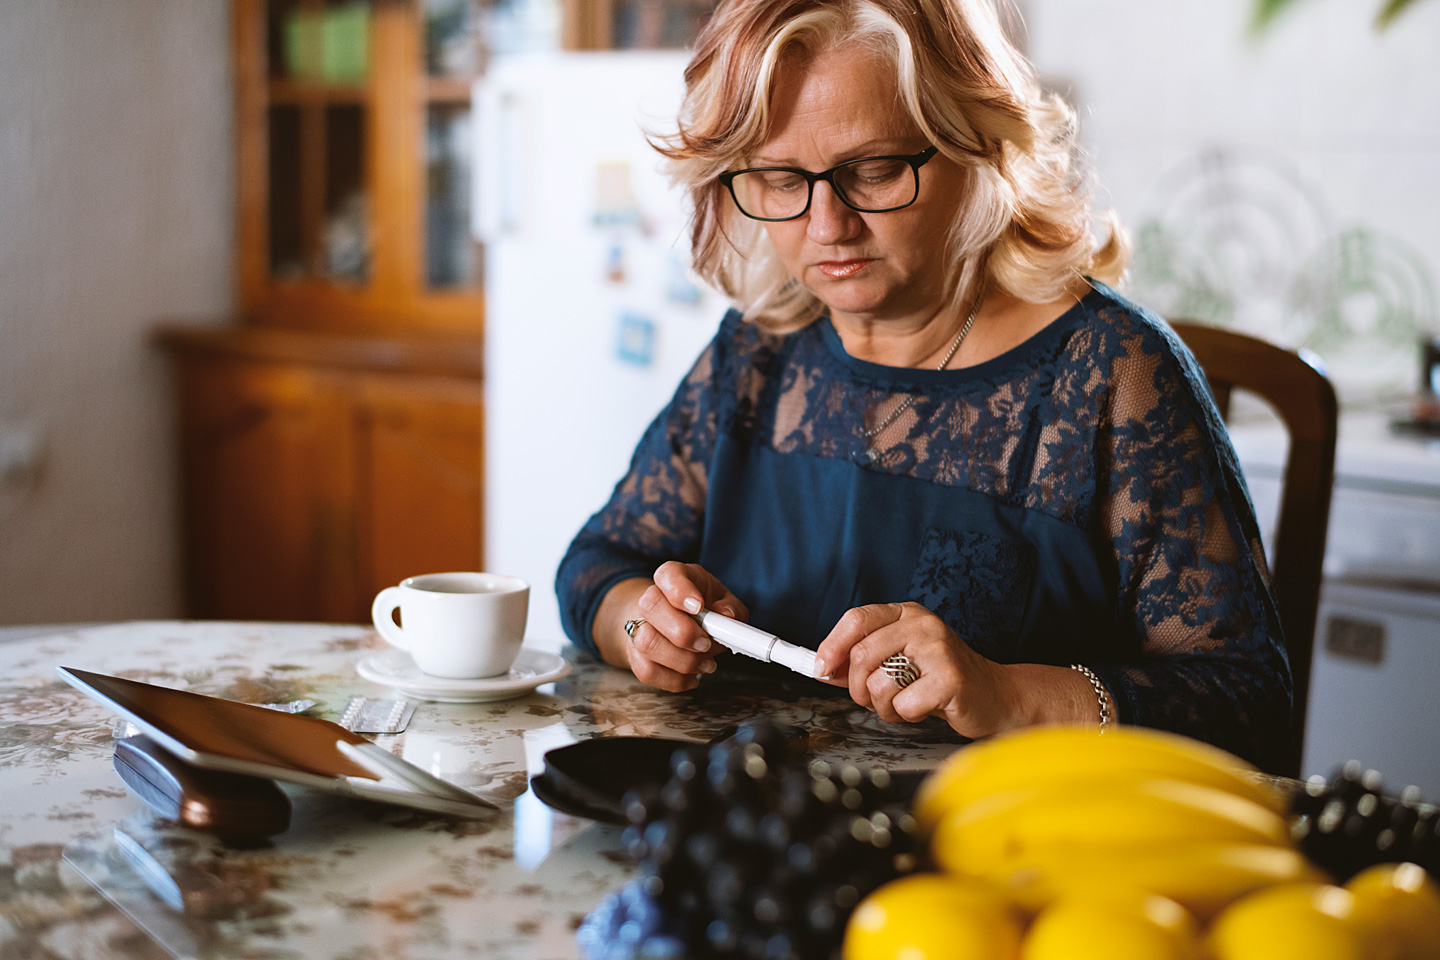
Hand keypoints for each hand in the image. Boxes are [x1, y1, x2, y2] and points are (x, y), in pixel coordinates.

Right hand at [611, 562, 747, 692]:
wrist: (677, 622)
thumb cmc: (704, 609)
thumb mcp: (723, 601)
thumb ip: (730, 608)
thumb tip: (726, 617)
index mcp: (673, 577)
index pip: (667, 574)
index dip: (680, 591)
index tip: (699, 607)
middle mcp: (651, 598)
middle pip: (650, 606)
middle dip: (682, 631)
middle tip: (706, 643)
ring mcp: (638, 626)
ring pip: (647, 643)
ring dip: (681, 660)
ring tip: (706, 663)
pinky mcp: (636, 655)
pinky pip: (647, 671)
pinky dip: (674, 680)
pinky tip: (692, 677)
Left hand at [814, 602, 1017, 737]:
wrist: (995, 695)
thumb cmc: (942, 679)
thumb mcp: (900, 660)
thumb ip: (863, 661)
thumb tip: (822, 667)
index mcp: (907, 614)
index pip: (856, 618)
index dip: (831, 645)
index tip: (820, 668)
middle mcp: (923, 625)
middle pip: (861, 655)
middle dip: (857, 688)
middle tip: (871, 698)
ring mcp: (938, 649)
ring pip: (878, 682)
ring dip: (883, 706)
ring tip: (904, 703)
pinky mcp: (950, 678)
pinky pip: (902, 704)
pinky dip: (906, 716)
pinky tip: (925, 709)